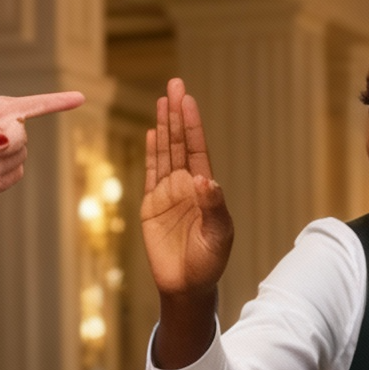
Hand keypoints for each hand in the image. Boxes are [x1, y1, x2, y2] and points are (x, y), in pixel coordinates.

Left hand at [0, 91, 84, 206]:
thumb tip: (4, 141)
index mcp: (2, 109)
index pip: (34, 104)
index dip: (58, 102)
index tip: (81, 98)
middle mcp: (12, 127)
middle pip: (19, 138)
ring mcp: (16, 151)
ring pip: (13, 160)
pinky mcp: (14, 172)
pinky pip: (11, 178)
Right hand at [141, 79, 232, 300]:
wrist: (186, 286)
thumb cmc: (209, 262)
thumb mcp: (218, 235)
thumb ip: (213, 207)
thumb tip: (204, 180)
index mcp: (204, 189)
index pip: (197, 149)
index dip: (192, 124)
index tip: (188, 99)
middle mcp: (186, 185)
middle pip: (180, 143)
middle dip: (178, 114)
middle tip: (176, 83)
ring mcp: (167, 194)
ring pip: (165, 153)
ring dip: (164, 126)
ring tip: (164, 99)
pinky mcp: (150, 206)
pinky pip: (150, 173)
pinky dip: (152, 153)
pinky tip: (153, 133)